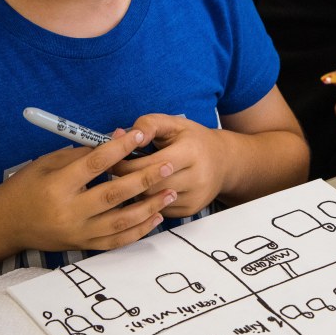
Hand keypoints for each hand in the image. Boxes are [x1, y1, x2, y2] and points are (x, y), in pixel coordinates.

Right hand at [0, 129, 177, 251]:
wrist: (6, 224)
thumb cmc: (27, 187)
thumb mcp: (48, 163)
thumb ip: (82, 154)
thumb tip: (118, 139)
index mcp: (58, 185)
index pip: (95, 164)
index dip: (120, 147)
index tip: (140, 134)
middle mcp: (69, 211)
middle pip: (114, 194)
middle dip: (145, 178)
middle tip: (167, 166)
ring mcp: (78, 232)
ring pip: (121, 221)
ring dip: (149, 206)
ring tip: (170, 192)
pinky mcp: (84, 246)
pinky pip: (117, 241)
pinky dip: (139, 230)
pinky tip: (156, 217)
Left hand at [113, 114, 227, 217]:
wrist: (223, 161)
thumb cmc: (194, 140)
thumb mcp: (173, 123)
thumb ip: (148, 124)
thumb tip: (122, 136)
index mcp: (191, 152)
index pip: (149, 165)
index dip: (126, 164)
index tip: (112, 161)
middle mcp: (197, 177)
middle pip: (150, 186)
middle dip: (127, 180)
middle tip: (113, 173)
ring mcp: (195, 197)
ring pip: (153, 201)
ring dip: (136, 193)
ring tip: (128, 181)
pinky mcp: (191, 210)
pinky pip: (160, 211)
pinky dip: (148, 202)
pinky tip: (144, 191)